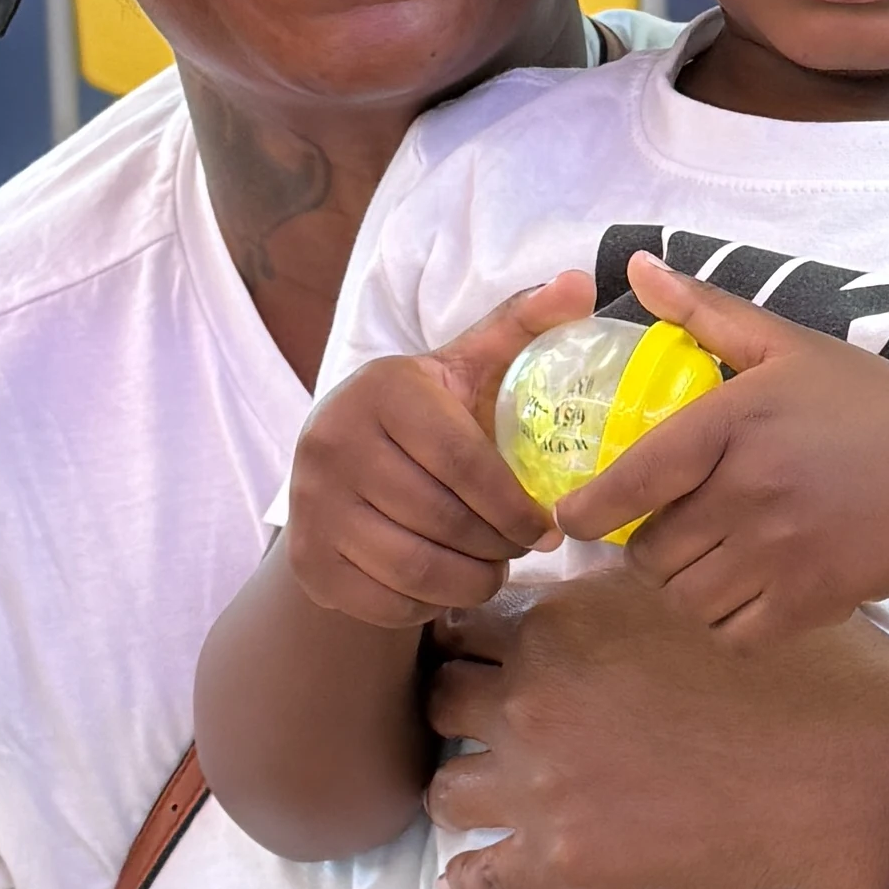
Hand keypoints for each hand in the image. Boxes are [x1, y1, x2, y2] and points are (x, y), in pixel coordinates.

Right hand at [282, 271, 591, 627]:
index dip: (515, 504)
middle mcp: (333, 442)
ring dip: (472, 580)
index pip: (463, 461)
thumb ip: (521, 325)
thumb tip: (580, 284)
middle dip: (498, 545)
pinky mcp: (308, 561)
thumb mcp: (466, 365)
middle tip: (520, 548)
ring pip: (417, 569)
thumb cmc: (423, 417)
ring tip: (492, 568)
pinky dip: (430, 604)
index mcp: (382, 391)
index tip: (546, 525)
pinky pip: (387, 604)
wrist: (335, 468)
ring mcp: (313, 506)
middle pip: (443, 520)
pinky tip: (448, 583)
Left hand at [424, 571, 888, 888]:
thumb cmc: (809, 671)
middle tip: (488, 722)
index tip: (492, 657)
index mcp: (564, 620)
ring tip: (493, 796)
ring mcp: (543, 784)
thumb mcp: (704, 594)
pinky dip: (473, 877)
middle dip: (459, 706)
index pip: (465, 621)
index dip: (476, 639)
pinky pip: (478, 879)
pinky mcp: (568, 863)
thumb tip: (584, 583)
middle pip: (437, 696)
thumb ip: (622, 591)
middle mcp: (534, 694)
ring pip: (444, 788)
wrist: (858, 774)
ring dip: (466, 787)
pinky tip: (483, 872)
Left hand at [555, 249, 888, 642]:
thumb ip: (706, 312)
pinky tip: (747, 591)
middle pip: (651, 551)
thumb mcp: (790, 348)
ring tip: (710, 560)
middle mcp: (751, 489)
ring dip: (684, 588)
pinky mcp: (808, 601)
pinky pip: (730, 633)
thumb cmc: (875, 409)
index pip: (634, 477)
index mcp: (737, 421)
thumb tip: (634, 266)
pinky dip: (726, 623)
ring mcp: (780, 551)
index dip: (590, 509)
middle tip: (673, 531)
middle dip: (649, 548)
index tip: (574, 518)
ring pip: (684, 598)